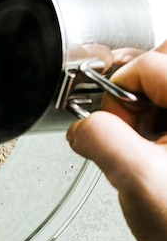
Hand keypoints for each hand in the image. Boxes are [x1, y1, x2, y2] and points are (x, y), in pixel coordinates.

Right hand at [67, 41, 166, 240]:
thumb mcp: (136, 180)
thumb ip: (99, 138)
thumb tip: (81, 125)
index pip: (148, 64)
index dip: (117, 94)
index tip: (111, 125)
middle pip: (165, 60)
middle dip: (140, 88)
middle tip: (133, 124)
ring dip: (151, 108)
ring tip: (150, 145)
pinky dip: (160, 124)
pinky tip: (161, 154)